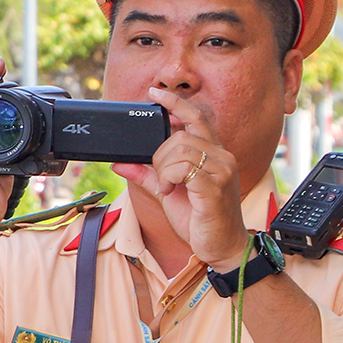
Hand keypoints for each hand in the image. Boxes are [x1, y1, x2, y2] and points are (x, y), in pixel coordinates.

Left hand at [114, 88, 248, 267]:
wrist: (221, 248)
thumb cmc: (200, 220)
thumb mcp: (167, 193)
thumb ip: (146, 176)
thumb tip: (120, 163)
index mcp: (213, 154)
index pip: (196, 118)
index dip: (175, 103)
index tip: (155, 94)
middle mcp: (222, 157)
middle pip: (180, 136)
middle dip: (160, 156)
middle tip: (162, 178)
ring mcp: (222, 171)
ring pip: (180, 150)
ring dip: (164, 169)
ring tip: (169, 188)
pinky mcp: (215, 187)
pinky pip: (183, 169)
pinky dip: (169, 179)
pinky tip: (172, 192)